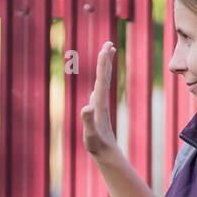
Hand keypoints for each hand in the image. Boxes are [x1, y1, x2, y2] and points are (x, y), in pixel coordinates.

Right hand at [80, 40, 118, 157]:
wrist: (107, 153)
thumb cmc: (97, 145)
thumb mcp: (90, 134)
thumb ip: (88, 121)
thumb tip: (86, 107)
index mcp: (99, 103)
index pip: (102, 79)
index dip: (103, 63)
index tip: (105, 48)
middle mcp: (101, 101)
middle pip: (105, 76)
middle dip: (106, 60)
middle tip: (109, 43)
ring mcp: (100, 105)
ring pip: (103, 82)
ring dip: (105, 68)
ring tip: (106, 55)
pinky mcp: (98, 110)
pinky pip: (99, 90)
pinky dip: (100, 81)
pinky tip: (99, 81)